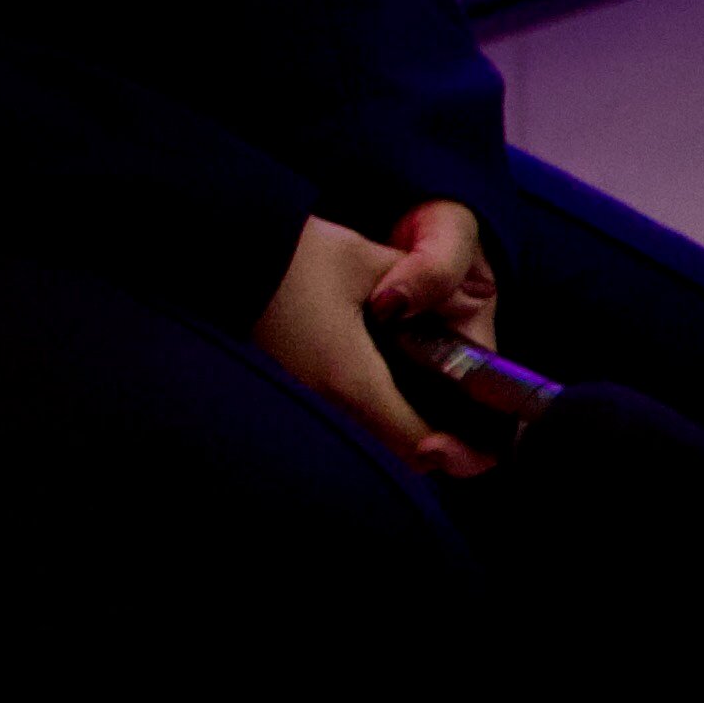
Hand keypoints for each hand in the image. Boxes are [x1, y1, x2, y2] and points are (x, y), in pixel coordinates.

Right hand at [257, 212, 487, 476]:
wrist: (219, 249)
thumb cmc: (289, 253)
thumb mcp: (365, 259)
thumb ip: (423, 286)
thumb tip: (464, 300)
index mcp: (352, 377)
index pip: (419, 443)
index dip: (458, 450)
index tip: (483, 443)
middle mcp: (326, 400)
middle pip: (397, 453)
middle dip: (437, 447)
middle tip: (466, 428)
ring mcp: (303, 397)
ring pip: (371, 441)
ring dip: (405, 433)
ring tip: (433, 409)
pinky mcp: (291, 386)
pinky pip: (346, 421)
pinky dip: (376, 418)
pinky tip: (389, 388)